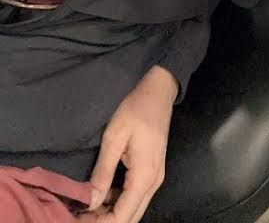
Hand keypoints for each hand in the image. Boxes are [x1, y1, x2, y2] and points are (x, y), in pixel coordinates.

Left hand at [81, 66, 177, 222]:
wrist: (159, 91)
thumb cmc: (135, 109)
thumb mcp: (114, 138)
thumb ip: (102, 173)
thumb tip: (90, 202)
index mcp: (144, 177)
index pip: (122, 217)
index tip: (77, 219)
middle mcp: (153, 183)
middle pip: (129, 218)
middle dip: (103, 221)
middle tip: (78, 215)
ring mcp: (155, 178)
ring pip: (133, 209)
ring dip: (110, 213)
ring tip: (84, 207)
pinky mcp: (152, 171)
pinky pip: (135, 197)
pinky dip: (117, 202)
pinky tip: (100, 195)